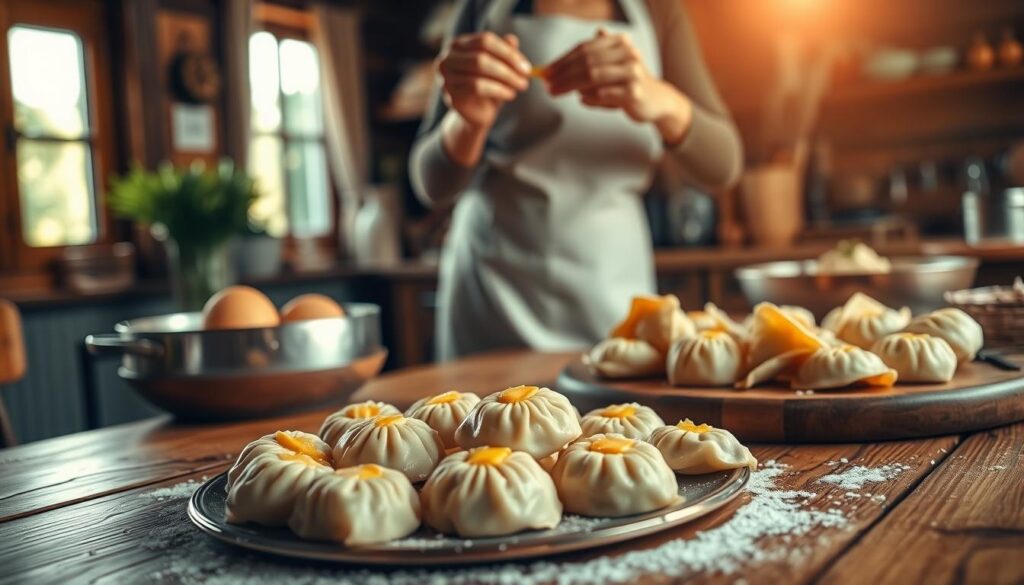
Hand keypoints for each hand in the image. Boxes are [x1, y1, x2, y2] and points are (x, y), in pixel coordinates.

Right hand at [437, 32, 531, 128]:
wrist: (476, 115)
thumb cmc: (488, 87)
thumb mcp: (500, 67)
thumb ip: (504, 52)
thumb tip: (512, 40)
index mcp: (459, 45)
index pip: (485, 40)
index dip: (507, 51)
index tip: (526, 65)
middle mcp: (448, 57)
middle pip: (481, 54)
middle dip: (508, 65)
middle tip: (526, 76)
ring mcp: (446, 75)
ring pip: (479, 68)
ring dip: (506, 77)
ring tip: (521, 86)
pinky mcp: (450, 93)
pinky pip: (476, 86)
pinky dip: (498, 89)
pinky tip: (510, 94)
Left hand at [546, 29, 689, 131]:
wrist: (655, 100)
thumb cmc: (626, 83)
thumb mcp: (608, 68)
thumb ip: (588, 61)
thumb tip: (555, 66)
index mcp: (619, 42)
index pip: (584, 49)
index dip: (563, 60)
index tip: (546, 71)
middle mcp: (627, 53)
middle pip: (587, 61)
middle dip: (563, 73)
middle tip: (547, 83)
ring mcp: (632, 72)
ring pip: (593, 76)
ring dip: (570, 85)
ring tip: (556, 91)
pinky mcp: (634, 92)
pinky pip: (604, 94)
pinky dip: (589, 97)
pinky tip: (582, 100)